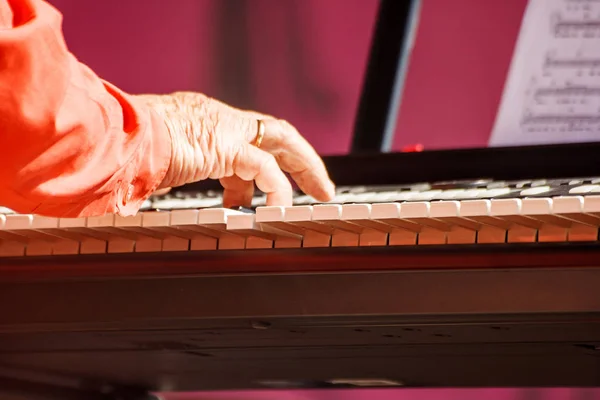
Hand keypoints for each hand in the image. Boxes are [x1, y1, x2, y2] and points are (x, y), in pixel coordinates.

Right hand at [137, 92, 334, 207]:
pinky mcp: (224, 143)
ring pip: (281, 139)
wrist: (108, 138)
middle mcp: (217, 121)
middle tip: (319, 186)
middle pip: (275, 132)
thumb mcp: (149, 168)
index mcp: (201, 126)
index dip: (263, 164)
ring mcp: (222, 128)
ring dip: (305, 167)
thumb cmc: (120, 154)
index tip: (264, 192)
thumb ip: (157, 180)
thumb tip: (135, 202)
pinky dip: (277, 187)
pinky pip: (264, 167)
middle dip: (300, 158)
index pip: (245, 140)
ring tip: (322, 193)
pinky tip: (279, 208)